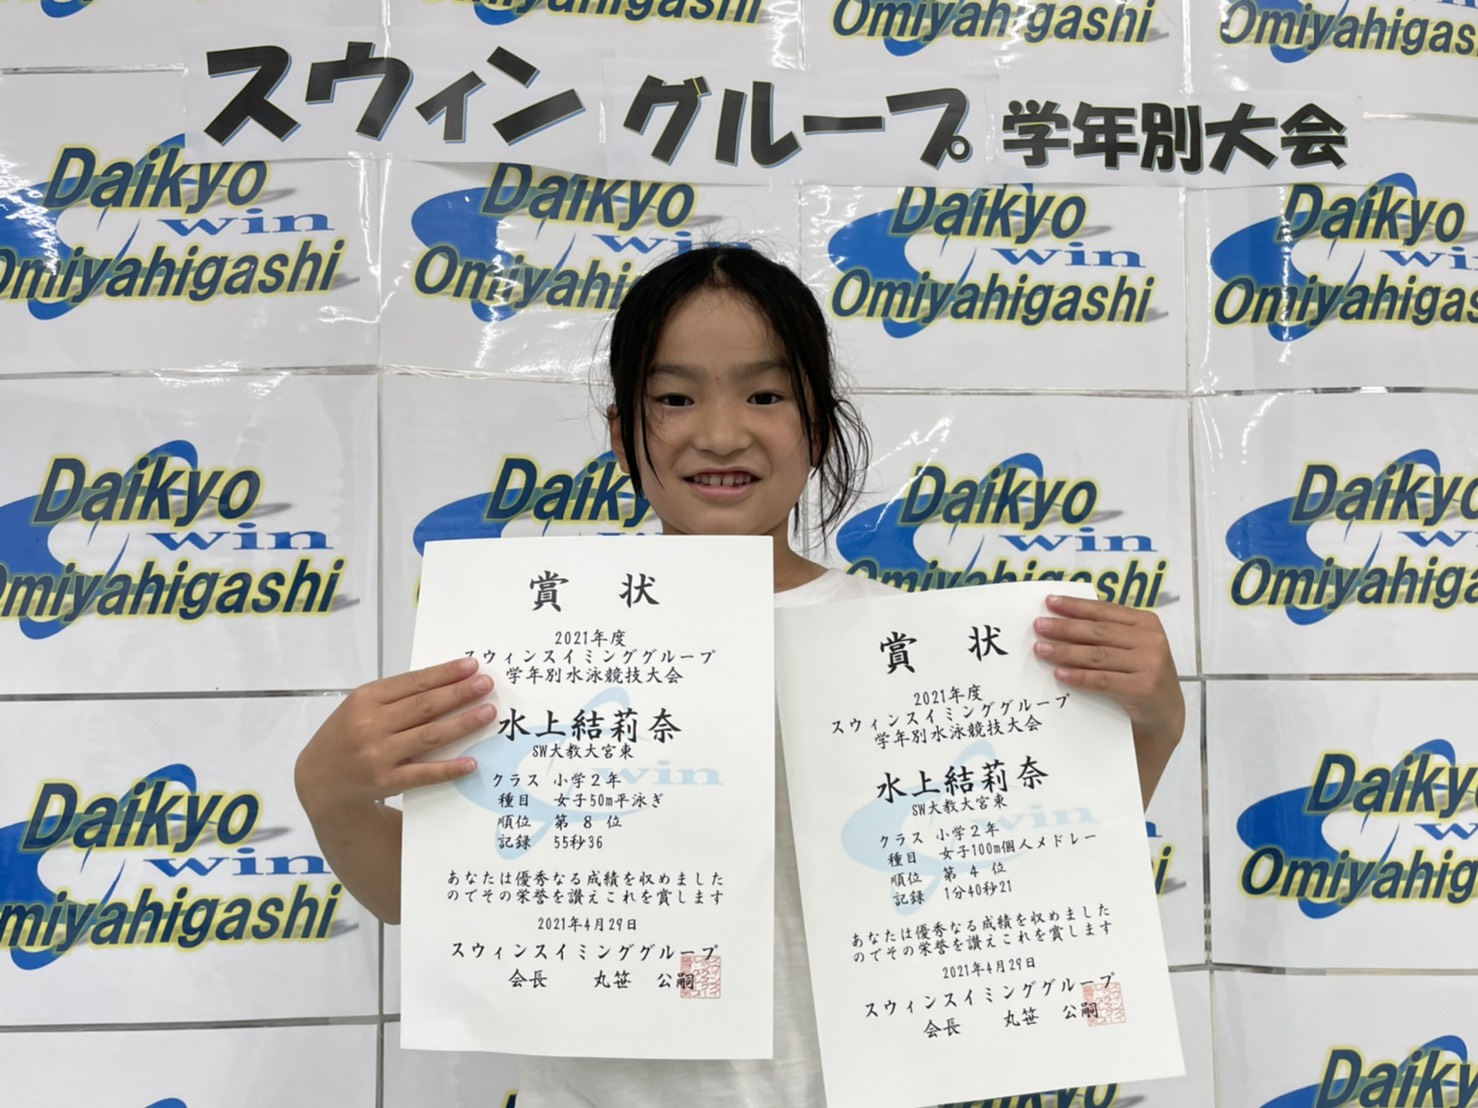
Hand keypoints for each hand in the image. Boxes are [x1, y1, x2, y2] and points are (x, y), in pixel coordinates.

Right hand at [295, 656, 493, 823]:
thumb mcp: (360, 707)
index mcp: (365, 698)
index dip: (445, 673)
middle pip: (424, 706)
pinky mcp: (385, 781)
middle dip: (459, 693)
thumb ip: (395, 697)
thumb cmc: (347, 735)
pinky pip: (423, 773)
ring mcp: (378, 754)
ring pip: (429, 736)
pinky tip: (471, 762)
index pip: (413, 682)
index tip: (472, 666)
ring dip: (462, 723)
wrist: (319, 780)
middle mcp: (370, 724)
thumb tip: (445, 683)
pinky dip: (448, 768)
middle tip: (487, 685)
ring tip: (487, 712)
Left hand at [1031, 594, 1183, 805]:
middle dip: (1065, 627)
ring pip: (1098, 655)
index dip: (1076, 606)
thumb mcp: (1130, 648)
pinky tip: (1059, 674)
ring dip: (1066, 651)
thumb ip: (1106, 633)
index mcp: (1146, 622)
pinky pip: (1104, 680)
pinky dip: (1079, 677)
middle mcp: (1151, 640)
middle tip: (1038, 625)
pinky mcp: (1143, 688)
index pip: (1104, 610)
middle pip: (1098, 631)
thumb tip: (1061, 620)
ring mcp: (1150, 664)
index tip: (1049, 602)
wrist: (1164, 713)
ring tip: (1041, 649)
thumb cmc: (1139, 675)